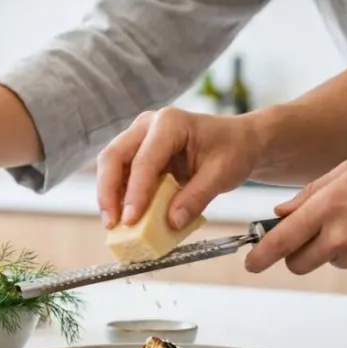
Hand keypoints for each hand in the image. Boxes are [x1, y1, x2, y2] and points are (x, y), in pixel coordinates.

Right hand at [96, 107, 260, 229]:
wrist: (237, 140)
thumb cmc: (232, 150)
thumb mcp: (222, 174)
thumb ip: (196, 197)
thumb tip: (171, 222)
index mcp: (170, 123)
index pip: (144, 160)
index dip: (135, 192)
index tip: (131, 220)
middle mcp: (147, 125)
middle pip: (113, 156)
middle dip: (108, 192)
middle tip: (112, 223)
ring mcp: (139, 136)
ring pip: (110, 164)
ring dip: (108, 195)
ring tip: (113, 224)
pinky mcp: (137, 151)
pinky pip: (120, 173)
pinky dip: (118, 194)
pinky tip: (122, 215)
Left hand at [248, 154, 346, 275]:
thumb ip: (308, 194)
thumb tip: (280, 213)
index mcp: (328, 207)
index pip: (280, 241)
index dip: (260, 256)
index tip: (251, 263)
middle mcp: (341, 236)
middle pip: (298, 263)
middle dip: (295, 254)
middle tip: (307, 238)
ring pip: (329, 261)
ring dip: (334, 248)